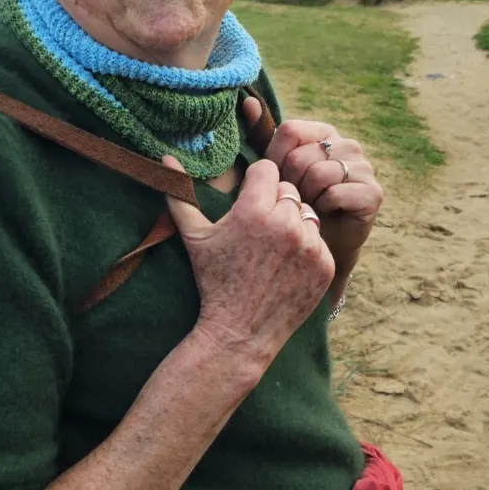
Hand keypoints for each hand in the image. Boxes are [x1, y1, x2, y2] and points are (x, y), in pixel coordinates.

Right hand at [163, 154, 334, 375]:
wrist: (239, 333)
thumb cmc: (213, 281)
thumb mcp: (194, 237)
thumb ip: (180, 194)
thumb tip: (163, 156)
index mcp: (254, 210)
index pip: (268, 169)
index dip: (256, 184)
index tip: (247, 203)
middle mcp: (285, 223)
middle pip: (288, 190)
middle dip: (274, 204)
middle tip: (258, 233)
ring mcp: (309, 245)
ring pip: (307, 213)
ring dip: (293, 224)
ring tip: (272, 250)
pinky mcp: (325, 264)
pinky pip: (319, 239)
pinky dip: (307, 249)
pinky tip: (286, 266)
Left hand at [244, 98, 382, 285]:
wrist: (320, 244)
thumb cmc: (295, 203)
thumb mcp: (274, 168)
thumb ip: (261, 135)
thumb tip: (247, 101)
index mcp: (324, 133)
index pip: (289, 131)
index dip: (275, 159)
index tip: (279, 180)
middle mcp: (348, 145)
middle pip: (301, 155)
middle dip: (290, 184)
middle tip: (297, 199)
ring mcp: (364, 167)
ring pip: (318, 174)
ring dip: (306, 198)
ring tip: (311, 206)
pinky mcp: (373, 193)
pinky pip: (335, 193)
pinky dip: (323, 208)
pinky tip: (327, 214)